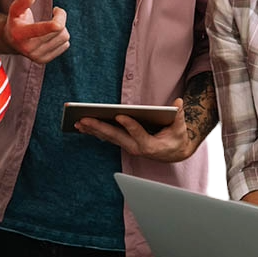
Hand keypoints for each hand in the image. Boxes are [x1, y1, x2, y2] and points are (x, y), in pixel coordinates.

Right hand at [3, 0, 69, 62]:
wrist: (11, 42)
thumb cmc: (15, 22)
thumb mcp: (15, 10)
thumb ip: (22, 2)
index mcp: (20, 35)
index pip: (41, 29)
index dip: (53, 24)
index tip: (58, 16)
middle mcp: (28, 49)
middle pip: (59, 30)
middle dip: (60, 17)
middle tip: (55, 11)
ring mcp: (37, 57)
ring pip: (65, 37)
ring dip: (62, 27)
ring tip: (52, 24)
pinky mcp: (44, 60)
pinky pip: (66, 45)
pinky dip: (61, 37)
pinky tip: (51, 34)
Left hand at [75, 99, 196, 161]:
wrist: (172, 152)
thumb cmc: (176, 138)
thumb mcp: (179, 128)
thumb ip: (178, 117)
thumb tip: (178, 104)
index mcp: (150, 145)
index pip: (138, 134)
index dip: (129, 125)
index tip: (120, 115)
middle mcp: (136, 147)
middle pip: (116, 137)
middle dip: (99, 127)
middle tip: (84, 119)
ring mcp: (128, 146)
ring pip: (108, 138)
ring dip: (92, 130)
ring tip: (78, 122)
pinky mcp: (124, 143)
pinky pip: (107, 137)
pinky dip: (95, 131)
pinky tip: (83, 126)